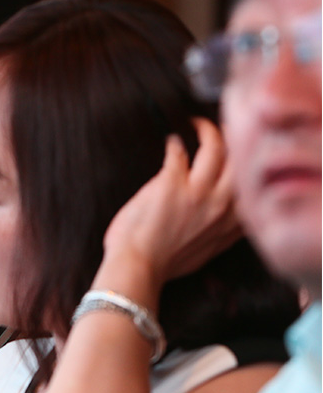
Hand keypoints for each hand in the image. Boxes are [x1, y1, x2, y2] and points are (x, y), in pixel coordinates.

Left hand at [100, 118, 242, 302]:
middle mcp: (222, 205)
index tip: (243, 152)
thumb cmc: (164, 264)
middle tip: (228, 127)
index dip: (250, 164)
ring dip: (208, 131)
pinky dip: (174, 142)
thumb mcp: (206, 252)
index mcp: (233, 224)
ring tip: (197, 124)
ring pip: (215, 148)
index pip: (254, 185)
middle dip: (238, 139)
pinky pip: (178, 151)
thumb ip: (220, 232)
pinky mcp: (171, 183)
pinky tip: (170, 140)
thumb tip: (220, 218)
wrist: (137, 268)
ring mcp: (198, 192)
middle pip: (242, 161)